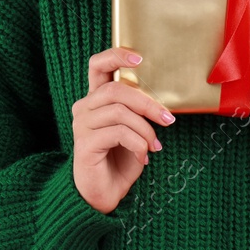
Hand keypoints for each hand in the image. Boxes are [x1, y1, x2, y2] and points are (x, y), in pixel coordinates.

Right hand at [71, 47, 174, 213]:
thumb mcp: (133, 130)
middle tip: (168, 119)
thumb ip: (138, 112)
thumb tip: (162, 104)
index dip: (116, 56)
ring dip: (145, 129)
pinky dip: (138, 143)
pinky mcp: (85, 143)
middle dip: (147, 103)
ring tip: (154, 145)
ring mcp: (82, 125)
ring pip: (120, 112)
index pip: (98, 66)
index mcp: (96, 99)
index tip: (140, 57)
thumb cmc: (119, 159)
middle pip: (116, 90)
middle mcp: (84, 108)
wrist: (103, 193)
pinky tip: (143, 156)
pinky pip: (118, 133)